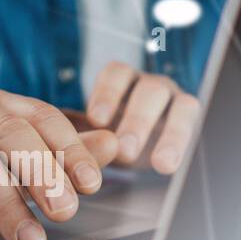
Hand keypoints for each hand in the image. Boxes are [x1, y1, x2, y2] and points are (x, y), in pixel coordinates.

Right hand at [0, 91, 117, 239]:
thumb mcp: (15, 165)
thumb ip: (62, 155)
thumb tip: (114, 145)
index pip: (40, 117)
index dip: (69, 148)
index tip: (92, 185)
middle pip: (9, 132)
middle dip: (43, 173)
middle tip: (67, 212)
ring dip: (4, 201)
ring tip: (28, 238)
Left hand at [83, 61, 200, 173]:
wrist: (134, 146)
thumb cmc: (106, 137)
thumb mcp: (90, 134)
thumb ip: (79, 136)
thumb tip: (50, 147)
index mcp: (121, 81)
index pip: (117, 74)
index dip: (108, 94)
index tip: (97, 119)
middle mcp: (148, 84)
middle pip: (149, 91)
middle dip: (138, 121)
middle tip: (125, 151)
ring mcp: (171, 97)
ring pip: (178, 103)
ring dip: (170, 134)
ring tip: (156, 164)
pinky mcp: (187, 112)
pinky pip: (191, 118)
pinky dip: (180, 140)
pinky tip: (167, 165)